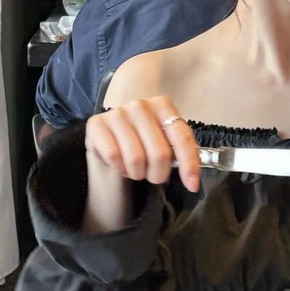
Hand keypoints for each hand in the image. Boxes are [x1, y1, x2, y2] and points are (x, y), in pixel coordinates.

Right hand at [85, 96, 200, 191]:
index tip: (192, 185)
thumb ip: (182, 152)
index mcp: (162, 105)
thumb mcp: (166, 141)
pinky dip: (119, 168)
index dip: (189, 164)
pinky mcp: (96, 124)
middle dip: (158, 174)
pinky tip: (119, 163)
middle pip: (159, 153)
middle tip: (153, 175)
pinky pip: (114, 157)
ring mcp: (117, 112)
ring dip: (137, 173)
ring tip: (135, 168)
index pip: (181, 137)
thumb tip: (194, 181)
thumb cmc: (143, 141)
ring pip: (136, 158)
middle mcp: (140, 105)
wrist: (110, 139)